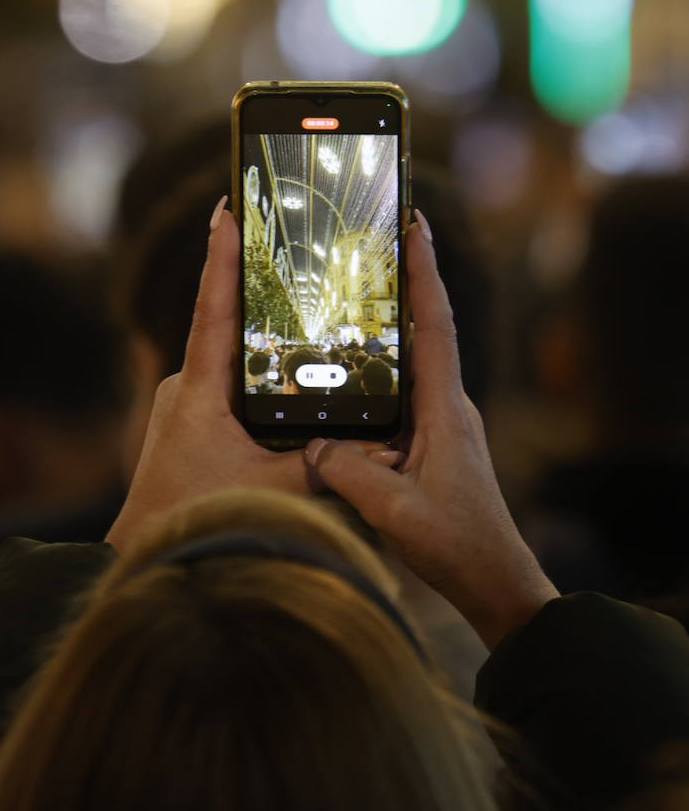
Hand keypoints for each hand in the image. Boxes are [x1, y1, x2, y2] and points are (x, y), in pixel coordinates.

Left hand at [106, 201, 310, 551]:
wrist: (145, 562)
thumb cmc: (202, 524)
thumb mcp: (276, 491)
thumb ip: (329, 467)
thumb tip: (387, 448)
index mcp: (199, 390)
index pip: (213, 309)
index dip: (221, 257)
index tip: (225, 208)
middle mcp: (185, 388)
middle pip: (225, 326)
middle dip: (253, 287)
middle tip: (280, 239)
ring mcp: (184, 406)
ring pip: (229, 360)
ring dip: (258, 337)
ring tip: (297, 303)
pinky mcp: (188, 425)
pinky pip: (228, 386)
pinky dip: (255, 374)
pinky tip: (286, 377)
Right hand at [306, 215, 557, 649]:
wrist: (497, 585)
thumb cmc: (457, 546)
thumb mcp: (393, 510)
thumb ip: (349, 471)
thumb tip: (312, 443)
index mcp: (445, 409)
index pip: (436, 325)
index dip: (426, 272)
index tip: (416, 224)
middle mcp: (449, 407)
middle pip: (425, 331)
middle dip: (403, 286)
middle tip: (371, 246)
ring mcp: (443, 426)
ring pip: (411, 366)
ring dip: (387, 332)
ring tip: (348, 300)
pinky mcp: (433, 447)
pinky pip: (402, 398)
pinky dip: (378, 378)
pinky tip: (346, 381)